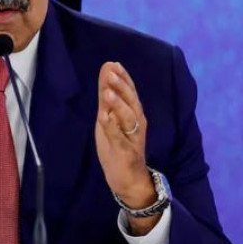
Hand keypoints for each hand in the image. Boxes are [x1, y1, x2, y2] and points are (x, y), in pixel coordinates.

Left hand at [95, 62, 159, 234]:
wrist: (128, 178)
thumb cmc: (119, 145)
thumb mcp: (109, 118)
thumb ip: (108, 97)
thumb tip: (107, 70)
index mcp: (134, 114)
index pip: (130, 92)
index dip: (123, 78)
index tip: (113, 64)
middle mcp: (137, 124)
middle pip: (131, 103)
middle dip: (121, 87)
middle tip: (111, 73)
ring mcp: (133, 138)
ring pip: (128, 119)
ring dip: (118, 105)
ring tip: (108, 93)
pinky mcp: (126, 152)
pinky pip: (120, 138)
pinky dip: (113, 128)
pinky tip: (105, 118)